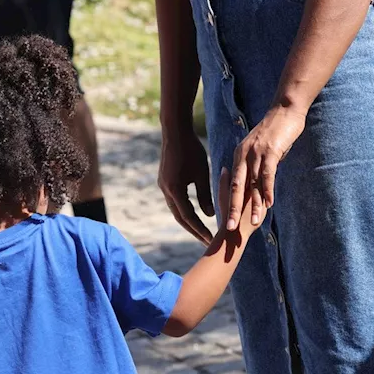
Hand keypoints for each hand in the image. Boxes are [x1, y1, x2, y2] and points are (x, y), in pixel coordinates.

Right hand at [159, 126, 214, 245]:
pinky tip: (194, 214)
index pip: (189, 217)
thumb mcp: (202, 173)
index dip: (200, 229)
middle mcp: (166, 190)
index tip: (210, 239)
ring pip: (176, 210)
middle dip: (193, 230)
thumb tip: (210, 215)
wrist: (174, 131)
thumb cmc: (191, 150)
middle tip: (206, 241)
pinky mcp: (165, 181)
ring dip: (188, 221)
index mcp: (175, 190)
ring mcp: (163, 186)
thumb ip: (205, 195)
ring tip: (202, 231)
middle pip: (180, 217)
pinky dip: (185, 210)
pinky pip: (175, 201)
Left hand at [221, 105, 304, 231]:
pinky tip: (270, 203)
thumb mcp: (262, 149)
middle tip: (230, 228)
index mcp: (239, 155)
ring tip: (256, 222)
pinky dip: (268, 190)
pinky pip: (267, 174)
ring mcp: (256, 153)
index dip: (230, 203)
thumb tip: (258, 179)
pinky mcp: (270, 151)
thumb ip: (257, 164)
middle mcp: (243, 155)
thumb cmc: (276, 130)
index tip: (227, 220)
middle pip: (236, 187)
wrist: (285, 109)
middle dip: (233, 209)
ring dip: (255, 205)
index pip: (233, 184)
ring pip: (253, 184)